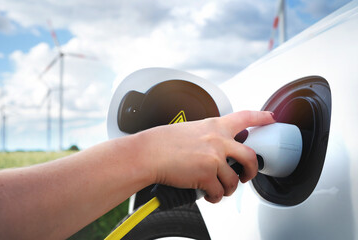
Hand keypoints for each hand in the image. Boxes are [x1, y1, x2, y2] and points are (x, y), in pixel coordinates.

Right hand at [137, 110, 274, 202]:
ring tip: (220, 189)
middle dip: (252, 170)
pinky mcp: (206, 175)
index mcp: (214, 126)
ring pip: (234, 180)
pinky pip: (219, 192)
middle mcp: (218, 140)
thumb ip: (208, 137)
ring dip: (229, 188)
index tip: (271, 118)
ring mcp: (214, 158)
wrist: (149, 153)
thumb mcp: (191, 130)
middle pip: (250, 156)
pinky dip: (216, 197)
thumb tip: (217, 150)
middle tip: (247, 174)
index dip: (261, 117)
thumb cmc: (164, 142)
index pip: (244, 117)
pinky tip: (209, 194)